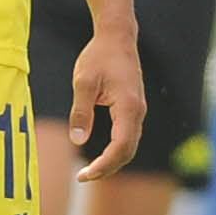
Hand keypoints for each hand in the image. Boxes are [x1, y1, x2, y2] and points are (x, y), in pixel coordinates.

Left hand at [72, 20, 148, 179]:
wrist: (117, 37)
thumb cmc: (99, 56)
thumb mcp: (83, 82)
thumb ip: (81, 112)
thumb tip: (77, 141)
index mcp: (128, 106)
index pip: (121, 146)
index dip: (104, 164)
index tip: (84, 174)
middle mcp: (138, 111)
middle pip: (128, 151)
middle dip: (107, 168)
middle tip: (83, 177)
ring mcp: (138, 110)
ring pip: (129, 145)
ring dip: (112, 161)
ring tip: (89, 170)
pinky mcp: (133, 108)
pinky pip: (128, 136)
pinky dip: (116, 150)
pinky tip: (101, 155)